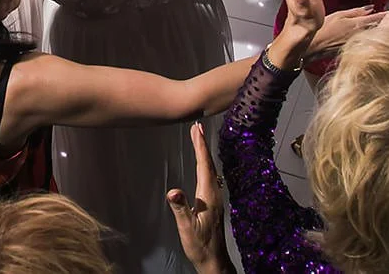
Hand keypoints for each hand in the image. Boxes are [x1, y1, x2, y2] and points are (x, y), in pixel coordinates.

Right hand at [167, 122, 228, 273]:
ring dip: (204, 153)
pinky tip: (203, 165)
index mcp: (208, 195)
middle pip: (208, 163)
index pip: (204, 165)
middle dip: (202, 144)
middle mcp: (214, 193)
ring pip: (210, 169)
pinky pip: (210, 176)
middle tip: (197, 127)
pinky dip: (205, 164)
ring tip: (199, 139)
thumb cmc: (200, 245)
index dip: (200, 146)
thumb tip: (173, 191)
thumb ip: (181, 208)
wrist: (214, 260)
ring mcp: (215, 197)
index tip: (196, 129)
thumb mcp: (187, 228)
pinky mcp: (213, 202)